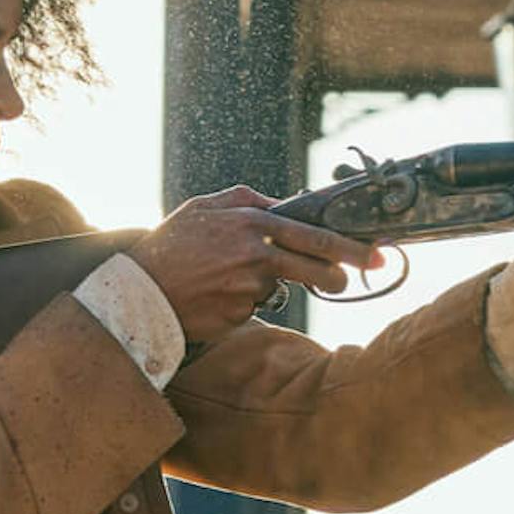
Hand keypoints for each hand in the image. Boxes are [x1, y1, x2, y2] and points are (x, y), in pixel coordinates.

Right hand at [128, 185, 383, 341]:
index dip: (350, 247)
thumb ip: (245, 199)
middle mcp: (255, 255)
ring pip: (280, 288)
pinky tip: (215, 295)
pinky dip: (242, 302)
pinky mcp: (240, 315)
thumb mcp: (204, 207)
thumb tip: (281, 203)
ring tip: (228, 278)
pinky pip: (255, 307)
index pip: (314, 236)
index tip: (375, 254)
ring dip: (267, 285)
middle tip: (354, 276)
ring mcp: (249, 288)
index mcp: (251, 224)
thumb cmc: (171, 246)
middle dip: (341, 274)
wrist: (139, 291)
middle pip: (317, 269)